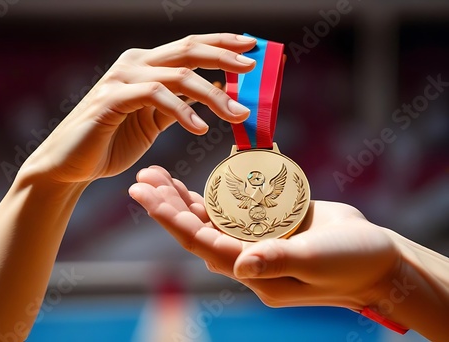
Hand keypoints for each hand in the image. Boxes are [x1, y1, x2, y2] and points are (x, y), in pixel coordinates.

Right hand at [21, 33, 255, 183]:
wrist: (71, 165)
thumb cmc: (113, 142)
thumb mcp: (153, 121)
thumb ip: (178, 104)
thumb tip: (213, 97)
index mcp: (146, 65)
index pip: (191, 46)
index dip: (223, 43)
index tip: (254, 46)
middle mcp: (135, 64)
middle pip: (189, 50)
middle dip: (225, 55)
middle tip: (254, 65)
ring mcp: (121, 78)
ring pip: (178, 74)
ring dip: (213, 94)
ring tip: (238, 115)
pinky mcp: (111, 99)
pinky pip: (155, 97)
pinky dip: (182, 111)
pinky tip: (200, 129)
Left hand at [128, 166, 400, 311]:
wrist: (375, 258)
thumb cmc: (351, 264)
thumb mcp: (317, 261)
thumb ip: (279, 261)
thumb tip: (239, 265)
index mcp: (252, 271)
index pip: (201, 242)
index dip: (172, 219)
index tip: (146, 196)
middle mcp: (246, 257)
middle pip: (196, 228)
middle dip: (167, 204)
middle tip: (142, 179)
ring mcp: (253, 241)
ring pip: (208, 218)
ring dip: (182, 198)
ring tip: (157, 176)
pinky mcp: (264, 225)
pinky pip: (230, 208)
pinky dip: (211, 194)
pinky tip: (192, 182)